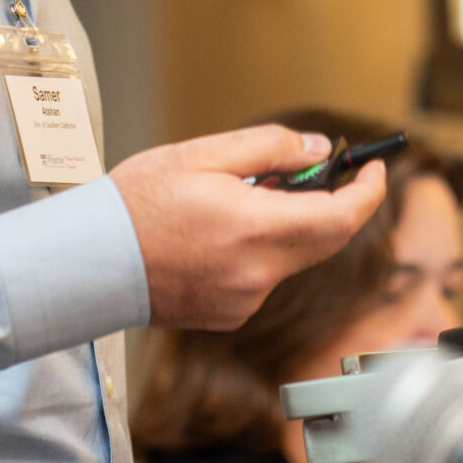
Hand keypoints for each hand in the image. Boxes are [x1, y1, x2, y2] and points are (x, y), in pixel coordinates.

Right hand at [111, 126, 388, 329]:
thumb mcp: (202, 154)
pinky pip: (264, 277)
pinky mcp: (231, 314)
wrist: (89, 262)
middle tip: (319, 172)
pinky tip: (214, 237)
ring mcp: (246, 299)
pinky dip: (257, 251)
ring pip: (292, 257)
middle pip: (327, 239)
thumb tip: (319, 150)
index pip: (343, 216)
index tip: (373, 168)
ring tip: (234, 201)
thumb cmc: (136, 204)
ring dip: (285, 226)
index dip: (369, 191)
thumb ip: (269, 148)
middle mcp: (259, 271)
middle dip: (333, 204)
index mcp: (257, 227)